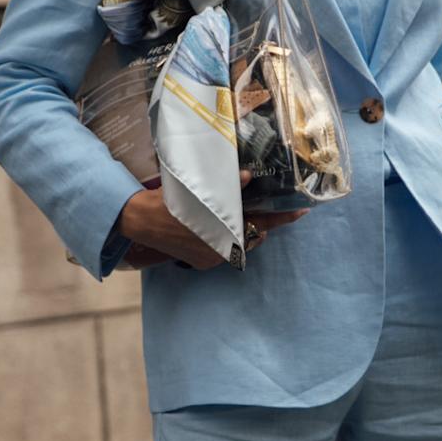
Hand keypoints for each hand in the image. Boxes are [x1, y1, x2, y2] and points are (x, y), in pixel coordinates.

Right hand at [118, 170, 307, 269]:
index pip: (263, 224)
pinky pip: (224, 251)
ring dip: (245, 230)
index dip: (283, 217)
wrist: (139, 220)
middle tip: (278, 209)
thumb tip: (247, 177)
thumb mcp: (199, 189)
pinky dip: (228, 238)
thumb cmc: (169, 201)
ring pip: (239, 244)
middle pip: (253, 236)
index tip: (301, 211)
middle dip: (263, 223)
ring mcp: (211, 259)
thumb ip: (226, 187)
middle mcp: (221, 252)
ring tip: (250, 214)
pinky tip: (225, 225)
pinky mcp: (201, 263)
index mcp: (224, 233)